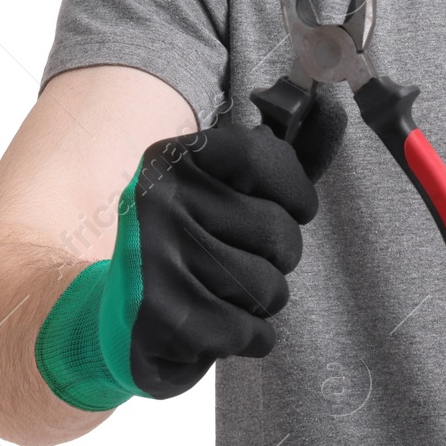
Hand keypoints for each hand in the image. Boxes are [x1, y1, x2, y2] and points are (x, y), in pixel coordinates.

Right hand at [36, 85, 348, 408]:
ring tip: (228, 293)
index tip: (292, 208)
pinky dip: (250, 338)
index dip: (295, 189)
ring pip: (269, 287)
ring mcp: (154, 259)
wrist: (110, 321)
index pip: (263, 154)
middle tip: (247, 260)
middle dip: (280, 257)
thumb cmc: (189, 244)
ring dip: (264, 301)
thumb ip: (281, 154)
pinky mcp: (159, 318)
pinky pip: (249, 331)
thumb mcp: (225, 188)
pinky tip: (220, 328)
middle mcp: (158, 201)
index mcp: (173, 159)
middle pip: (277, 231)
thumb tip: (334, 108)